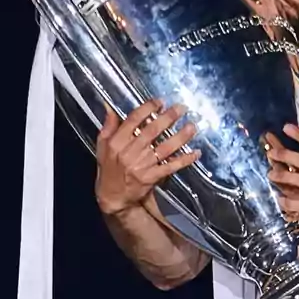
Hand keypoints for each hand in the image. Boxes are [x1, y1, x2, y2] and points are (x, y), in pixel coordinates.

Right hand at [95, 98, 200, 215]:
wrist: (113, 196)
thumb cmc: (108, 169)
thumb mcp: (102, 146)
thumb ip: (108, 126)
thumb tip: (109, 106)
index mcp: (116, 142)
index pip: (133, 120)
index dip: (148, 109)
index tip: (160, 102)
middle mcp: (129, 152)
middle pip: (152, 131)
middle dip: (169, 117)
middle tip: (182, 108)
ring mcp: (142, 165)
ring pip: (164, 147)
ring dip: (180, 136)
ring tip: (192, 126)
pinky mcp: (152, 177)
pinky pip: (171, 166)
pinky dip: (184, 159)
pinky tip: (196, 153)